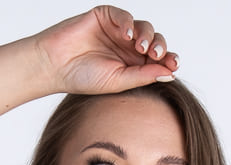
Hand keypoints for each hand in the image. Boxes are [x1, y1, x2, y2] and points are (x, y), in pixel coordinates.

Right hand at [34, 6, 178, 94]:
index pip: (157, 60)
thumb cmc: (83, 78)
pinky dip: (129, 22)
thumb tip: (170, 73)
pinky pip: (125, 16)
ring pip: (144, 27)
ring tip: (139, 46)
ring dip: (146, 35)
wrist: (56, 66)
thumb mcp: (118, 81)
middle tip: (156, 55)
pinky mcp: (106, 17)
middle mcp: (128, 48)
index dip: (168, 60)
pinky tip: (127, 34)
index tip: (174, 65)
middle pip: (154, 42)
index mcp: (132, 65)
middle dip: (159, 47)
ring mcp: (118, 31)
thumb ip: (143, 76)